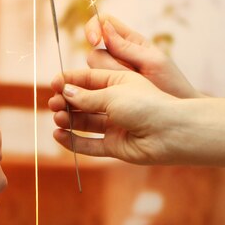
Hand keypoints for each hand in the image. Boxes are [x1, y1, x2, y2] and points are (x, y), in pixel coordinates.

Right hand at [49, 69, 180, 164]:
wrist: (171, 133)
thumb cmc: (146, 105)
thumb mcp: (112, 94)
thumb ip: (87, 96)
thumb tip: (65, 91)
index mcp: (117, 82)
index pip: (87, 79)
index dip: (69, 80)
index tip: (53, 83)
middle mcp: (115, 103)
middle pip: (83, 101)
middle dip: (66, 101)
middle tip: (53, 103)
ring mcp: (114, 125)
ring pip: (84, 122)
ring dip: (68, 119)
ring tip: (58, 118)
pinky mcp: (114, 145)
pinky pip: (89, 144)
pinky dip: (73, 140)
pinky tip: (58, 135)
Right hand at [85, 14, 201, 99]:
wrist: (175, 117)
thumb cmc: (172, 85)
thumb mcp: (153, 62)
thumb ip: (127, 47)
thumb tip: (105, 27)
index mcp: (131, 41)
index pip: (103, 22)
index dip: (93, 28)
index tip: (95, 41)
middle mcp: (118, 56)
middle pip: (94, 52)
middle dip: (106, 65)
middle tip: (129, 77)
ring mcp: (111, 75)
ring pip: (91, 72)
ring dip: (107, 81)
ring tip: (129, 92)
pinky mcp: (107, 92)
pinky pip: (91, 89)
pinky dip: (97, 94)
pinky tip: (112, 102)